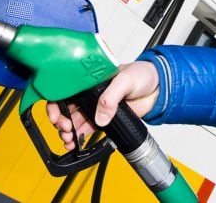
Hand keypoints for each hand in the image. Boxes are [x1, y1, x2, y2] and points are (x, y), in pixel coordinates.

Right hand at [45, 60, 159, 149]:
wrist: (159, 88)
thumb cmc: (142, 74)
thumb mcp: (125, 79)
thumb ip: (111, 96)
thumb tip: (100, 116)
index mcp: (90, 79)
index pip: (66, 89)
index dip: (57, 102)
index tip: (57, 114)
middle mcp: (91, 93)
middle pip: (67, 107)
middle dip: (61, 120)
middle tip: (65, 128)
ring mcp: (97, 106)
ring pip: (75, 120)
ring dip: (68, 131)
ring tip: (69, 138)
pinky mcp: (106, 118)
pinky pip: (88, 128)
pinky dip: (79, 136)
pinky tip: (76, 142)